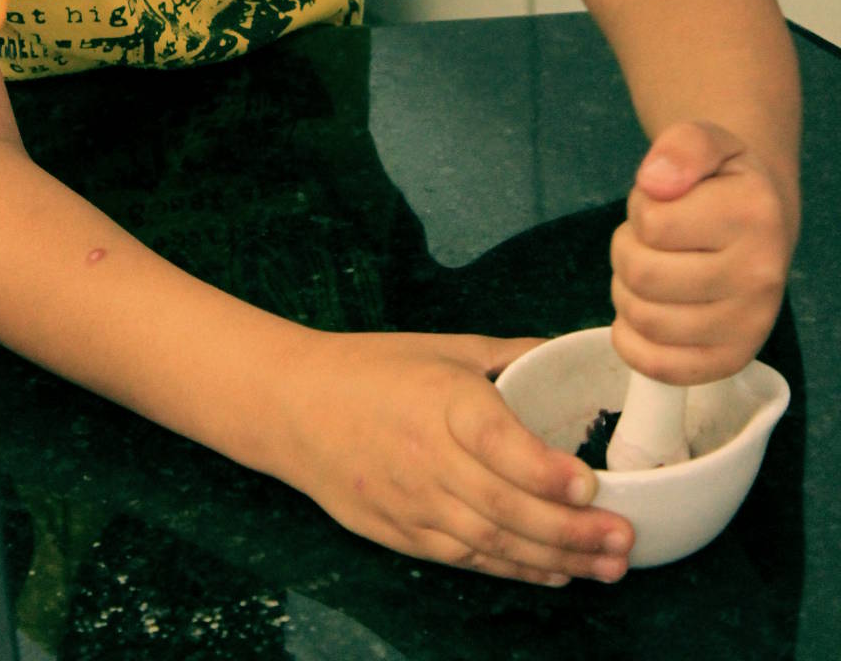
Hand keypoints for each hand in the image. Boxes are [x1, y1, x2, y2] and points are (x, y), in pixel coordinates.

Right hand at [279, 331, 634, 584]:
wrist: (294, 407)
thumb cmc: (372, 368)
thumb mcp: (443, 347)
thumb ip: (508, 355)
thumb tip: (568, 352)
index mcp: (440, 400)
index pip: (497, 442)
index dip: (544, 469)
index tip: (590, 483)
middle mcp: (427, 457)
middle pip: (505, 506)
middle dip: (572, 530)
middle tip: (624, 539)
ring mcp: (413, 503)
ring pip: (493, 543)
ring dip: (556, 559)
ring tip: (608, 566)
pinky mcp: (402, 534)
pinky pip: (468, 559)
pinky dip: (515, 569)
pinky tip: (556, 572)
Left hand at [611, 121, 795, 383]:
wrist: (759, 221)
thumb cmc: (720, 181)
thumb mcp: (704, 140)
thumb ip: (681, 146)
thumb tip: (655, 182)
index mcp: (754, 213)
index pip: (652, 222)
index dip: (640, 208)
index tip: (661, 203)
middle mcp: (761, 274)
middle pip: (641, 273)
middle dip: (626, 249)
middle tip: (647, 240)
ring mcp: (750, 325)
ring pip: (643, 318)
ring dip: (627, 290)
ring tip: (651, 269)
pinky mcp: (731, 361)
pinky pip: (659, 366)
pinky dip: (632, 340)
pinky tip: (644, 311)